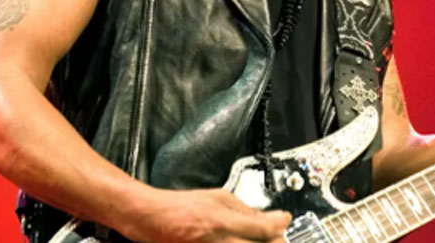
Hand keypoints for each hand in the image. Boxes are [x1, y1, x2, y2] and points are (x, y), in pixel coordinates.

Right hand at [121, 188, 290, 242]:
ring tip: (259, 240)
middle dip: (274, 242)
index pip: (265, 229)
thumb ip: (243, 209)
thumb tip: (268, 217)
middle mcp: (220, 239)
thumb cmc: (181, 205)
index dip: (280, 227)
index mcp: (224, 219)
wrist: (150, 217)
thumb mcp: (216, 197)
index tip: (285, 221)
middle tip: (277, 237)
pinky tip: (240, 242)